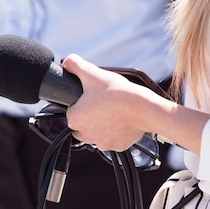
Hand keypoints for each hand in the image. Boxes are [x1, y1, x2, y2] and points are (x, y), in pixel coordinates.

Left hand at [63, 54, 209, 155]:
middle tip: (102, 103)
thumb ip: (74, 65)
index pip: (71, 111)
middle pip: (84, 125)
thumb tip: (67, 62)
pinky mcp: (118, 146)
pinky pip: (114, 139)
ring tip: (113, 111)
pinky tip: (122, 120)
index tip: (91, 97)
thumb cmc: (116, 93)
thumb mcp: (92, 73)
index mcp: (74, 119)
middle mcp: (85, 135)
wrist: (142, 107)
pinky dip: (117, 132)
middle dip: (91, 116)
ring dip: (103, 125)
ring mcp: (102, 143)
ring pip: (99, 133)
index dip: (81, 102)